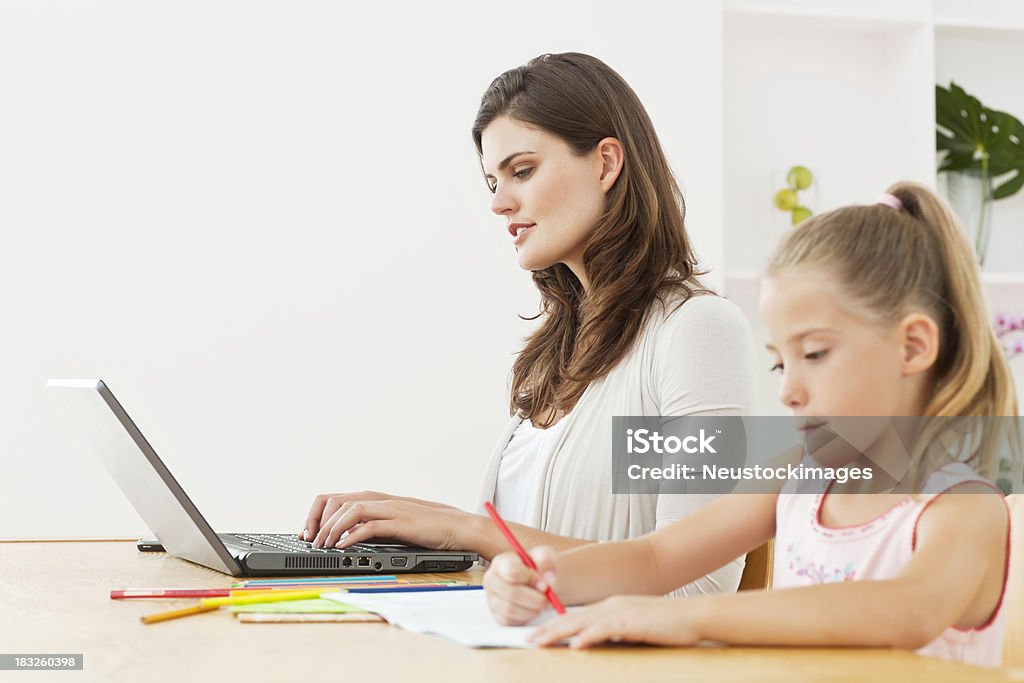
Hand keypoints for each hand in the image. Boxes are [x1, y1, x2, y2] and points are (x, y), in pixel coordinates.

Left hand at [307, 498, 469, 550]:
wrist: (455, 526)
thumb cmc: (424, 527)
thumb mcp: (390, 523)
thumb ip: (370, 524)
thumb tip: (344, 537)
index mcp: (374, 499)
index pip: (333, 498)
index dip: (315, 515)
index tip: (307, 534)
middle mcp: (378, 500)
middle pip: (337, 501)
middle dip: (318, 522)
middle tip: (312, 543)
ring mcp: (389, 509)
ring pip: (351, 509)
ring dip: (332, 528)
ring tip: (324, 545)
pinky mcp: (400, 522)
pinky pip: (371, 525)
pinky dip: (354, 535)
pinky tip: (343, 546)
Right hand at [483, 546, 558, 624]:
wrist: (541, 582)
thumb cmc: (541, 567)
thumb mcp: (546, 556)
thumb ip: (546, 562)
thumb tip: (547, 580)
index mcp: (501, 562)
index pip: (512, 571)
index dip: (531, 579)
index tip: (545, 584)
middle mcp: (492, 580)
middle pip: (511, 592)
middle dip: (534, 598)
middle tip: (548, 599)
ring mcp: (492, 598)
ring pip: (510, 609)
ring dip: (532, 609)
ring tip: (542, 603)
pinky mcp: (497, 615)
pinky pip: (510, 621)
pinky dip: (525, 618)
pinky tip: (533, 609)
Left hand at [529, 595, 702, 648]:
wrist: (693, 615)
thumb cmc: (666, 624)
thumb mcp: (635, 624)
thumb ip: (615, 629)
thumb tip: (595, 640)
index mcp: (611, 606)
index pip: (576, 615)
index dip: (554, 623)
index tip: (537, 633)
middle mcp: (612, 606)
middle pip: (572, 617)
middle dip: (548, 628)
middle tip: (527, 638)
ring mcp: (621, 612)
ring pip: (582, 622)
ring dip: (558, 632)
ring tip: (539, 641)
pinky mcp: (633, 623)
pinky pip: (606, 630)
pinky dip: (589, 636)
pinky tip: (576, 645)